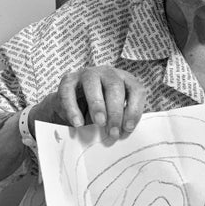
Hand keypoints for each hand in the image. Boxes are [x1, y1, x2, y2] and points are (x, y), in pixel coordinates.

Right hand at [30, 66, 146, 137]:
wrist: (73, 105)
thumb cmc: (101, 109)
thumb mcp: (114, 112)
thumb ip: (122, 118)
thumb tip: (124, 132)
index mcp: (125, 79)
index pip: (136, 89)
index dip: (134, 109)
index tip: (128, 128)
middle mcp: (108, 73)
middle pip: (115, 87)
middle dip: (115, 112)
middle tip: (113, 132)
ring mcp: (87, 74)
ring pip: (93, 85)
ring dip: (97, 106)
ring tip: (99, 123)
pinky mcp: (68, 80)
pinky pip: (69, 93)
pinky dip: (73, 109)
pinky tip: (78, 123)